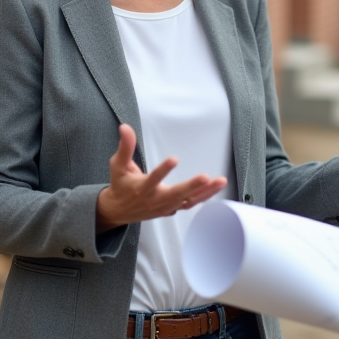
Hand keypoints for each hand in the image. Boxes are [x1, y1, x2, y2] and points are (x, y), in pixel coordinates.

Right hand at [96, 125, 227, 231]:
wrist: (118, 211)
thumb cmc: (120, 185)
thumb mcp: (118, 165)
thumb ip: (125, 146)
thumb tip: (125, 127)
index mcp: (141, 188)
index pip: (153, 179)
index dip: (163, 170)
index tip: (174, 158)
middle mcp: (155, 200)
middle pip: (175, 194)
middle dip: (191, 186)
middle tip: (205, 177)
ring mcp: (165, 207)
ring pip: (188, 200)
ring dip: (205, 191)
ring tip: (221, 180)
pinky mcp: (172, 210)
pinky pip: (191, 205)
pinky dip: (204, 197)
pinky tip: (216, 188)